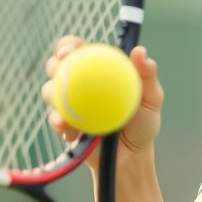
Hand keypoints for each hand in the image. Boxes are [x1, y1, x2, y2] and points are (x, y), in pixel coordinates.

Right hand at [41, 37, 163, 169]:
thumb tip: (139, 52)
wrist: (132, 156)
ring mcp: (68, 104)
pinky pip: (55, 120)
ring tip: (66, 107)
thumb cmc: (144, 121)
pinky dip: (59, 123)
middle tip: (60, 71)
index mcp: (98, 69)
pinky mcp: (64, 125)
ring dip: (52, 96)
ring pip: (49, 92)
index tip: (70, 50)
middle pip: (55, 66)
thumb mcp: (152, 98)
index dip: (69, 45)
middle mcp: (79, 84)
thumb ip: (147, 75)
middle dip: (53, 65)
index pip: (78, 49)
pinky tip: (68, 129)